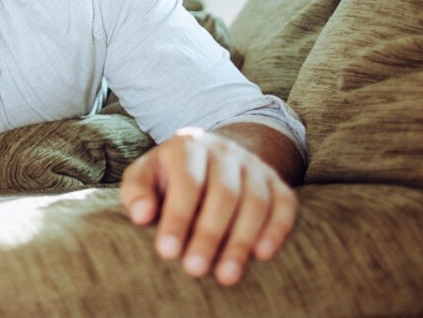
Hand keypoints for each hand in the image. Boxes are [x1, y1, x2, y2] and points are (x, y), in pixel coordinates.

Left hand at [119, 127, 297, 285]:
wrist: (213, 154)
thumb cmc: (169, 174)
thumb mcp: (146, 174)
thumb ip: (137, 192)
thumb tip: (141, 216)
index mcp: (189, 146)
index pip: (187, 182)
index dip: (178, 217)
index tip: (167, 252)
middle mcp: (225, 152)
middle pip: (224, 194)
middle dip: (209, 235)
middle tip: (195, 270)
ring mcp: (254, 165)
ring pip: (256, 202)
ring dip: (241, 241)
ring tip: (226, 276)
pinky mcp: (276, 181)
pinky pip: (284, 204)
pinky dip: (277, 229)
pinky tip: (263, 255)